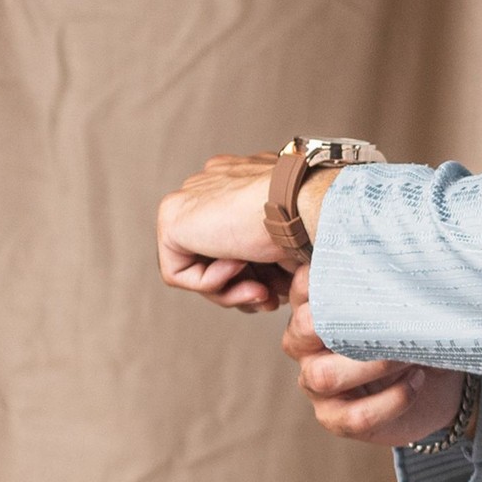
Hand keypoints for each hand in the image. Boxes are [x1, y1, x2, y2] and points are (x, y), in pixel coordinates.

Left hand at [156, 149, 302, 313]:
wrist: (302, 203)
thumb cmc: (311, 218)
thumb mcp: (292, 240)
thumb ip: (272, 254)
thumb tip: (269, 285)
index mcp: (240, 182)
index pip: (233, 239)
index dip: (256, 273)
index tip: (281, 289)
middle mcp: (212, 186)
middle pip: (215, 256)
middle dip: (243, 286)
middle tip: (269, 299)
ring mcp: (188, 199)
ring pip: (198, 268)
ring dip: (232, 291)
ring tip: (261, 291)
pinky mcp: (170, 219)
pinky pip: (179, 273)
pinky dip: (212, 283)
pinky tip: (237, 263)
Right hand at [284, 276, 464, 448]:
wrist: (434, 386)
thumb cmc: (409, 336)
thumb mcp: (401, 306)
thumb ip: (387, 287)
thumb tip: (400, 267)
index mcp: (315, 311)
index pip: (302, 288)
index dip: (325, 279)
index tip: (365, 275)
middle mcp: (306, 346)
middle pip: (301, 330)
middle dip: (345, 324)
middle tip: (392, 321)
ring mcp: (316, 385)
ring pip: (323, 376)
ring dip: (372, 365)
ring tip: (407, 356)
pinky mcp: (335, 418)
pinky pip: (355, 416)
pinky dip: (392, 400)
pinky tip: (415, 382)